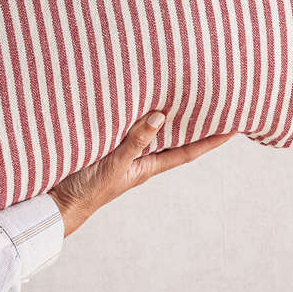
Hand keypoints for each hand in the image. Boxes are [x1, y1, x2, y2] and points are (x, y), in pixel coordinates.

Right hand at [48, 111, 236, 236]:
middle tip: (213, 101)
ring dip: (166, 113)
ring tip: (182, 91)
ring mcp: (125, 150)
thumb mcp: (115, 163)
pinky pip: (129, 124)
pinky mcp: (108, 142)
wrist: (59, 200)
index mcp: (148, 165)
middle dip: (193, 121)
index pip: (187, 151)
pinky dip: (137, 111)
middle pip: (173, 136)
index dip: (211, 141)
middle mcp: (141, 157)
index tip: (233, 129)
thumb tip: (161, 116)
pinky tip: (138, 96)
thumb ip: (136, 140)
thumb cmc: (89, 189)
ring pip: (152, 128)